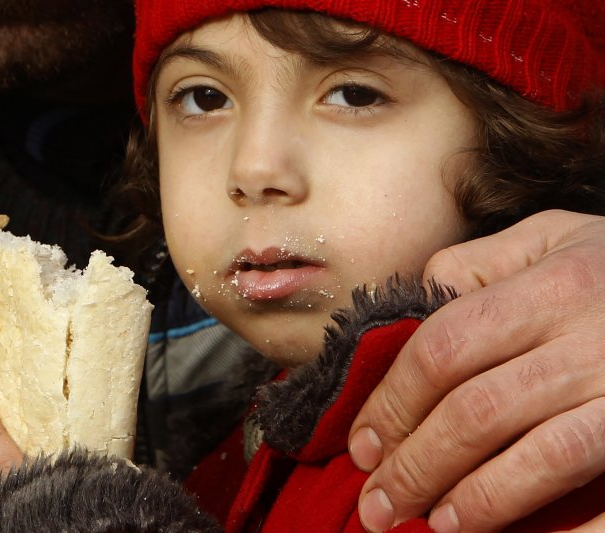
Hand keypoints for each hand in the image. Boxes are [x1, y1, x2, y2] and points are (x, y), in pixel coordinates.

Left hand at [347, 210, 604, 531]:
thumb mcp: (548, 238)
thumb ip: (475, 266)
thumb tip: (410, 307)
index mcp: (551, 287)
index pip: (444, 349)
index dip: (393, 403)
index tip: (363, 444)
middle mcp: (592, 338)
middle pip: (478, 410)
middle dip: (416, 463)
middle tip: (378, 503)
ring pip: (539, 455)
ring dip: (475, 500)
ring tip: (429, 525)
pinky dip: (562, 523)